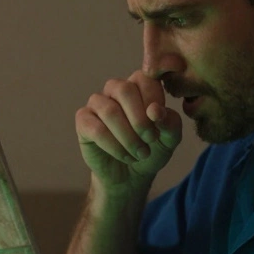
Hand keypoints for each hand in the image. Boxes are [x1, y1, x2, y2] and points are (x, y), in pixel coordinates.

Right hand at [75, 70, 182, 195]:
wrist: (131, 175)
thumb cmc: (151, 150)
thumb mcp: (170, 139)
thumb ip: (170, 122)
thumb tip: (155, 111)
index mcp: (138, 86)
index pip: (144, 78)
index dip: (154, 101)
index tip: (160, 127)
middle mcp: (115, 89)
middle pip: (124, 90)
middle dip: (140, 119)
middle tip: (150, 140)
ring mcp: (96, 104)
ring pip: (109, 111)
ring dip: (128, 137)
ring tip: (140, 153)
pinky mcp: (83, 121)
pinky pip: (96, 129)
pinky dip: (114, 146)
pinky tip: (125, 156)